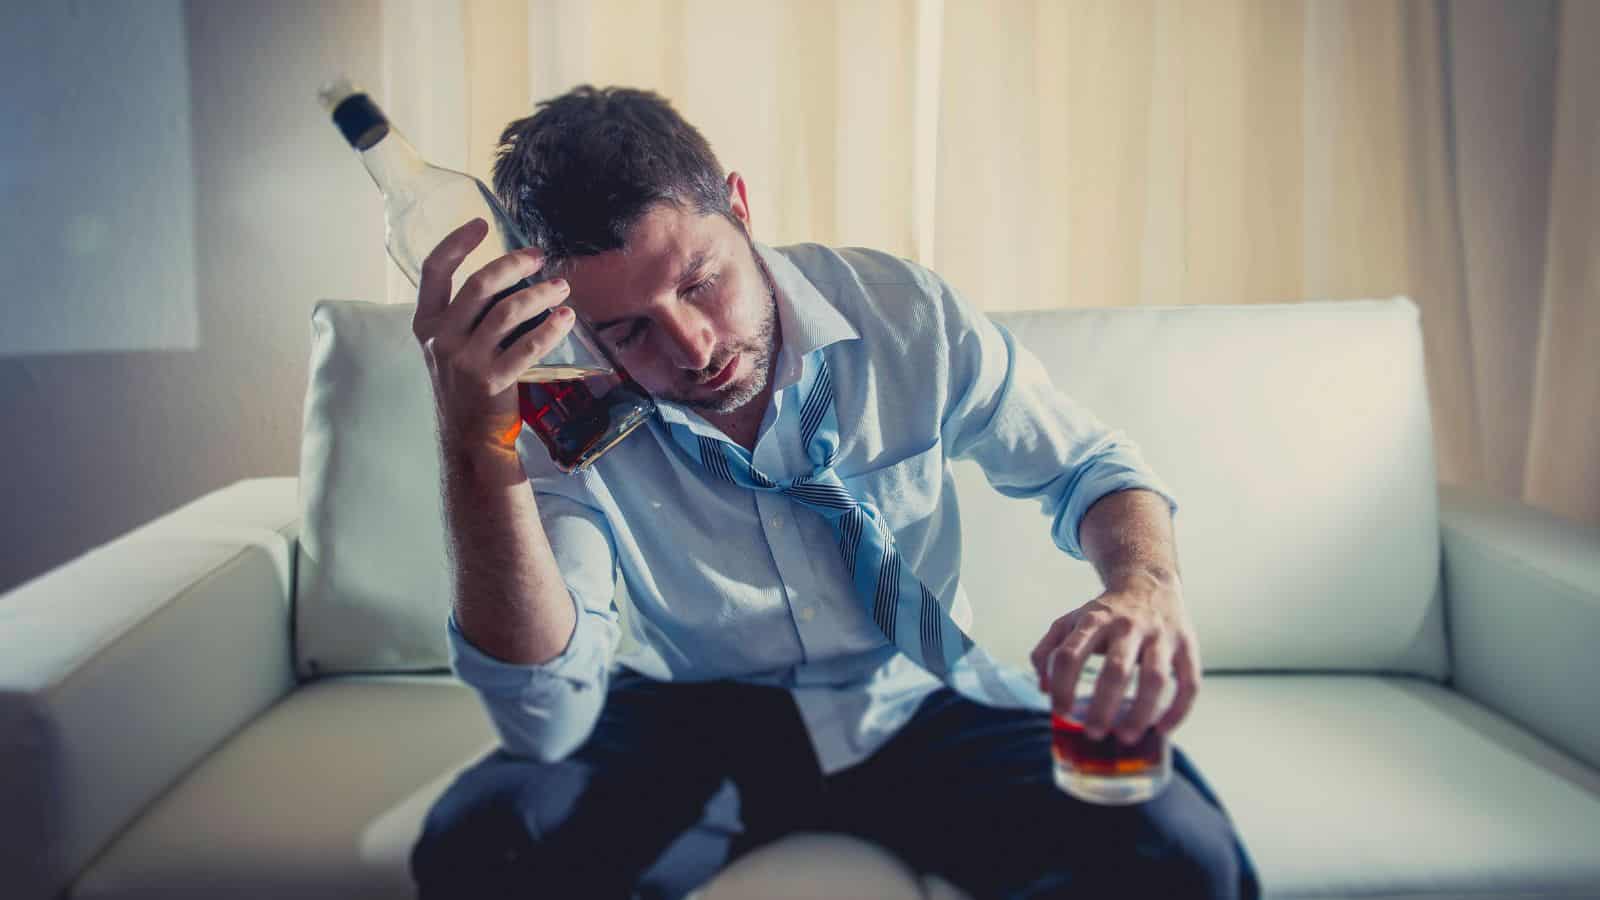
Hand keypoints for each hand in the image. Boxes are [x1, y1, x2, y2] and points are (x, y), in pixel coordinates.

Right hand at [413, 218, 575, 454]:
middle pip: (480, 284)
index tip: (480, 223)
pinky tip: (566, 318)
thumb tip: (508, 276)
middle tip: (539, 256)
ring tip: (561, 287)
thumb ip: (467, 314)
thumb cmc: (465, 386)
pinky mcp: (491, 380)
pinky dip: (551, 328)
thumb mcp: (450, 346)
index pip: (433, 271)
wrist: (468, 438)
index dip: (455, 242)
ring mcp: (465, 360)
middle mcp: (440, 339)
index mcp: (426, 325)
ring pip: (508, 310)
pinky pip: (528, 345)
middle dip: (514, 263)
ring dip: (541, 293)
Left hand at [1029, 577, 1200, 744]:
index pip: (1070, 654)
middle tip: (1093, 734)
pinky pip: (1189, 681)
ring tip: (1127, 737)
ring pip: (1155, 678)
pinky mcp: (1187, 645)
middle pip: (1115, 670)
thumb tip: (1044, 688)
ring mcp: (1160, 635)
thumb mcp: (1070, 621)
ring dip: (1141, 712)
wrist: (1148, 582)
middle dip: (1103, 707)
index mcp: (1094, 621)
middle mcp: (1127, 626)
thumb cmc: (1104, 613)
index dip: (1062, 686)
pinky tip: (1162, 729)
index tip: (1060, 712)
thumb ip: (1048, 651)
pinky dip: (1178, 710)